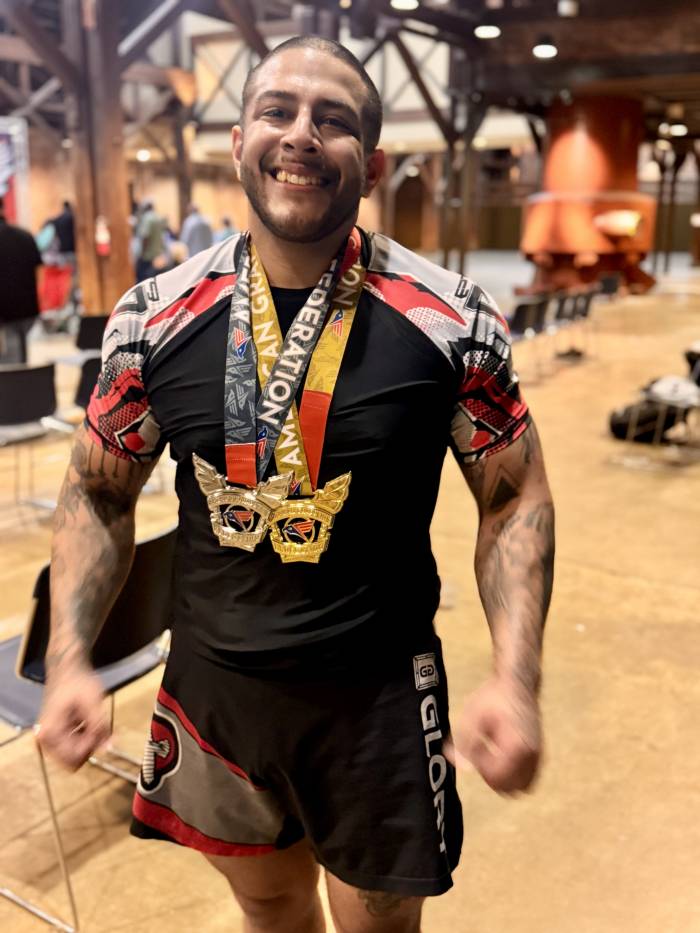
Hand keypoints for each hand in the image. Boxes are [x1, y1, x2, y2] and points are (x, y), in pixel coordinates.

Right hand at [37, 667, 110, 770]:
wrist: (67, 668)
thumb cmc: (78, 682)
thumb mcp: (92, 702)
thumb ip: (100, 726)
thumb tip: (109, 749)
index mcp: (50, 733)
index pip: (73, 758)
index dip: (91, 745)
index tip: (100, 727)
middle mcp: (45, 740)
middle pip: (73, 761)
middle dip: (90, 746)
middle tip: (98, 724)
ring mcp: (49, 739)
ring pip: (75, 755)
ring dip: (88, 741)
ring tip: (92, 719)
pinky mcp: (56, 735)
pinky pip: (74, 747)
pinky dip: (85, 737)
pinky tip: (87, 720)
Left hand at [444, 676, 541, 793]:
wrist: (517, 683)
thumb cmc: (494, 697)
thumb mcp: (473, 717)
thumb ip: (464, 743)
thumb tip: (457, 765)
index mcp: (517, 748)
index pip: (496, 778)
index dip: (480, 766)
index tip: (475, 746)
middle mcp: (532, 756)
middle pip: (509, 788)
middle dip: (491, 775)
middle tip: (482, 751)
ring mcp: (538, 756)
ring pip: (520, 786)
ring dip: (503, 777)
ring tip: (491, 753)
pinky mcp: (539, 753)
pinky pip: (527, 778)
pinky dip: (513, 773)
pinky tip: (501, 754)